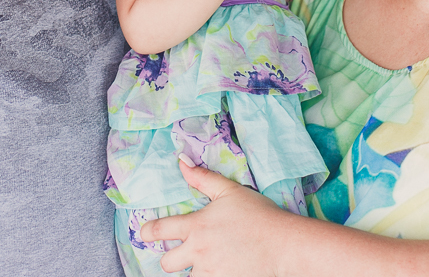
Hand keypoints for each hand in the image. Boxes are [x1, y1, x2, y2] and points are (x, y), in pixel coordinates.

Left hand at [140, 159, 293, 275]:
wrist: (284, 245)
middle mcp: (198, 252)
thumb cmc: (259, 215)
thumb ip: (202, 178)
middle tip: (179, 253)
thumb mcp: (230, 191)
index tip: (144, 233)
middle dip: (169, 258)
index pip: (160, 230)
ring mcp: (209, 272)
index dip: (148, 231)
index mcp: (196, 226)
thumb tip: (181, 161)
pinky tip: (219, 269)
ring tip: (206, 262)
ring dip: (192, 271)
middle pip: (166, 263)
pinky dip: (209, 276)